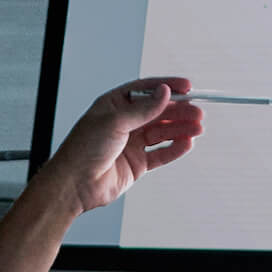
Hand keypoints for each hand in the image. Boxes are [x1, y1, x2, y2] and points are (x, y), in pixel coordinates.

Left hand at [49, 76, 203, 214]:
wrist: (74, 184)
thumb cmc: (82, 150)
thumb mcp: (114, 121)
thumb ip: (143, 109)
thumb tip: (164, 93)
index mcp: (114, 105)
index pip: (145, 90)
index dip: (167, 87)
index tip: (186, 87)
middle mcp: (124, 123)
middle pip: (158, 112)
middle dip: (179, 111)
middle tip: (197, 112)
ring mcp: (131, 143)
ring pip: (162, 132)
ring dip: (180, 129)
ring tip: (197, 127)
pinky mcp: (137, 163)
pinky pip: (160, 153)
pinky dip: (175, 148)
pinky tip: (186, 142)